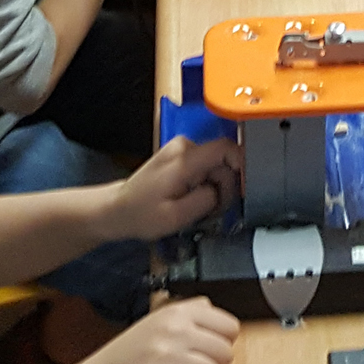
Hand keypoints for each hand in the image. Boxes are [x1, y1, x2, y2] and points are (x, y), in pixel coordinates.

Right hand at [54, 297, 239, 363]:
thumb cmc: (125, 358)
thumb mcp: (154, 323)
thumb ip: (187, 314)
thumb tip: (215, 311)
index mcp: (175, 312)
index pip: (229, 325)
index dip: (222, 343)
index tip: (207, 351)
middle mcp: (173, 330)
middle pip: (225, 352)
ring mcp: (165, 357)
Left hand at [99, 136, 240, 241]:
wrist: (118, 209)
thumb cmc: (141, 214)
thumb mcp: (177, 216)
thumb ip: (207, 200)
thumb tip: (223, 190)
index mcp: (184, 159)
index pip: (226, 148)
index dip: (242, 166)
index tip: (245, 187)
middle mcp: (184, 147)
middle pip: (223, 161)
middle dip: (225, 188)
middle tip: (214, 211)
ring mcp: (182, 149)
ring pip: (216, 166)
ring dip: (215, 188)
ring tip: (200, 208)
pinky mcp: (181, 155)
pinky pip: (206, 166)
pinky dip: (206, 184)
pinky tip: (195, 199)